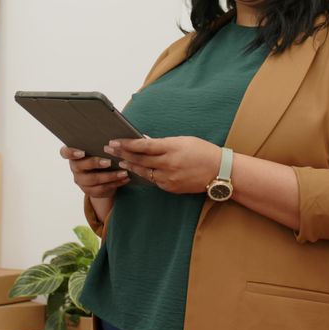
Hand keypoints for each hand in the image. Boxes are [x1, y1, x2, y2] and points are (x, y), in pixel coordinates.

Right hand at [59, 145, 129, 197]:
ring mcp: (81, 180)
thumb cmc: (101, 156)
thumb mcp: (99, 149)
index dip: (71, 153)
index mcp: (74, 155)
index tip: (82, 152)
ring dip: (110, 176)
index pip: (65, 152)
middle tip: (108, 162)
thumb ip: (100, 143)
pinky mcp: (89, 191)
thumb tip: (113, 138)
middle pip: (80, 166)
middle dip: (95, 163)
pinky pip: (102, 188)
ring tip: (123, 172)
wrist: (103, 177)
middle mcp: (75, 168)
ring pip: (93, 179)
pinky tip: (125, 179)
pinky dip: (115, 183)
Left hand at [104, 136, 222, 193]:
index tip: (114, 141)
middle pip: (139, 159)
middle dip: (122, 154)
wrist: (219, 171)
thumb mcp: (183, 141)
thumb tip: (145, 143)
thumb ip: (163, 143)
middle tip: (109, 149)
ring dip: (130, 166)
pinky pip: (153, 181)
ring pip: (143, 172)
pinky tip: (138, 171)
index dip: (126, 144)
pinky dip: (145, 175)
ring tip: (120, 161)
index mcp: (171, 148)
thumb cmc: (202, 151)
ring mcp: (169, 178)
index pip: (143, 146)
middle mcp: (168, 164)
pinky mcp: (171, 188)